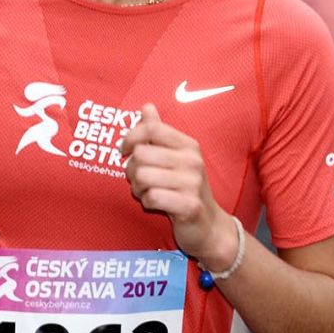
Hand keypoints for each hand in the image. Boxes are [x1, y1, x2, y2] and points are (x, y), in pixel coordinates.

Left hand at [120, 102, 235, 266]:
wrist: (209, 226)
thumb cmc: (186, 188)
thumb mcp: (176, 157)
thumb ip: (159, 131)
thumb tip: (147, 106)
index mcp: (188, 145)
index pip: (151, 128)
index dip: (130, 138)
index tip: (124, 151)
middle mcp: (192, 161)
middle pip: (141, 154)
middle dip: (131, 169)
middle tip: (139, 180)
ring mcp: (192, 183)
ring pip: (142, 176)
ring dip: (137, 188)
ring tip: (147, 192)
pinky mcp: (189, 206)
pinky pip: (151, 197)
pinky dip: (147, 202)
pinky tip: (155, 204)